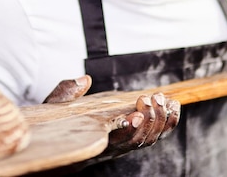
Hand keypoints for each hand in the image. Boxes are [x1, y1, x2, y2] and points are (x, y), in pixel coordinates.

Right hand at [44, 76, 180, 159]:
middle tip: (150, 97)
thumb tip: (84, 80)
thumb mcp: (53, 107)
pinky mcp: (134, 138)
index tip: (135, 115)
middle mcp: (111, 147)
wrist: (62, 141)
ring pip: (148, 140)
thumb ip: (66, 93)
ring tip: (162, 99)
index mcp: (92, 140)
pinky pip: (156, 136)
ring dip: (160, 119)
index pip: (113, 139)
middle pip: (136, 141)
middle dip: (149, 119)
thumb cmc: (57, 124)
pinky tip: (174, 106)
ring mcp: (123, 145)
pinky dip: (168, 122)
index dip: (126, 129)